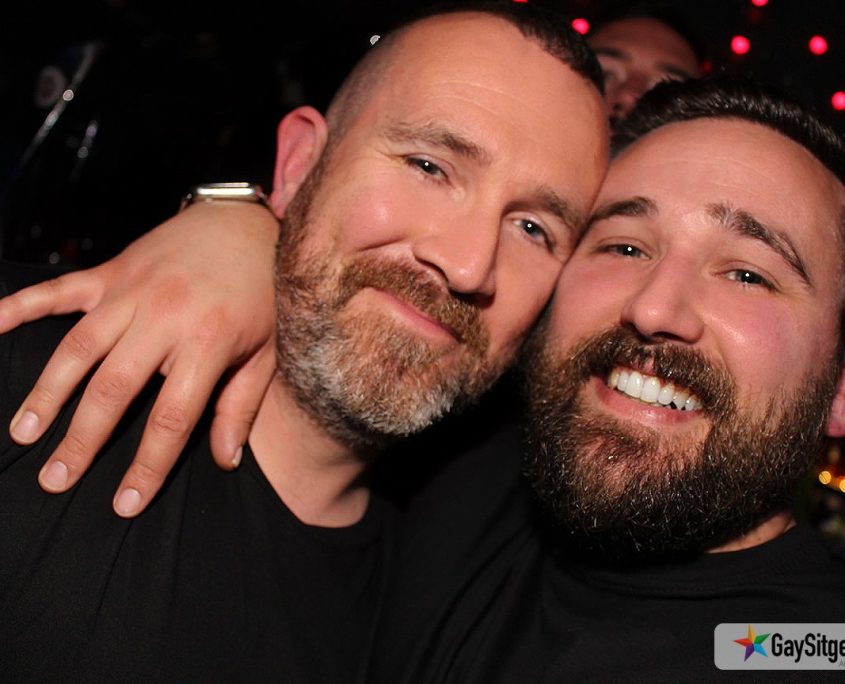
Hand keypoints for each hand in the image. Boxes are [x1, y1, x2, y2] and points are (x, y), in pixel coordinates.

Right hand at [0, 201, 278, 516]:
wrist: (247, 225)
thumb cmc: (262, 295)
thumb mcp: (266, 353)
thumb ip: (241, 406)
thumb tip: (226, 461)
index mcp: (207, 344)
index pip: (171, 419)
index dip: (147, 466)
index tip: (125, 504)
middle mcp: (163, 318)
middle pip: (112, 389)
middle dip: (81, 440)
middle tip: (54, 481)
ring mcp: (131, 293)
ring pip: (77, 348)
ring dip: (47, 391)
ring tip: (24, 433)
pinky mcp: (111, 272)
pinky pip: (58, 290)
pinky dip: (21, 306)